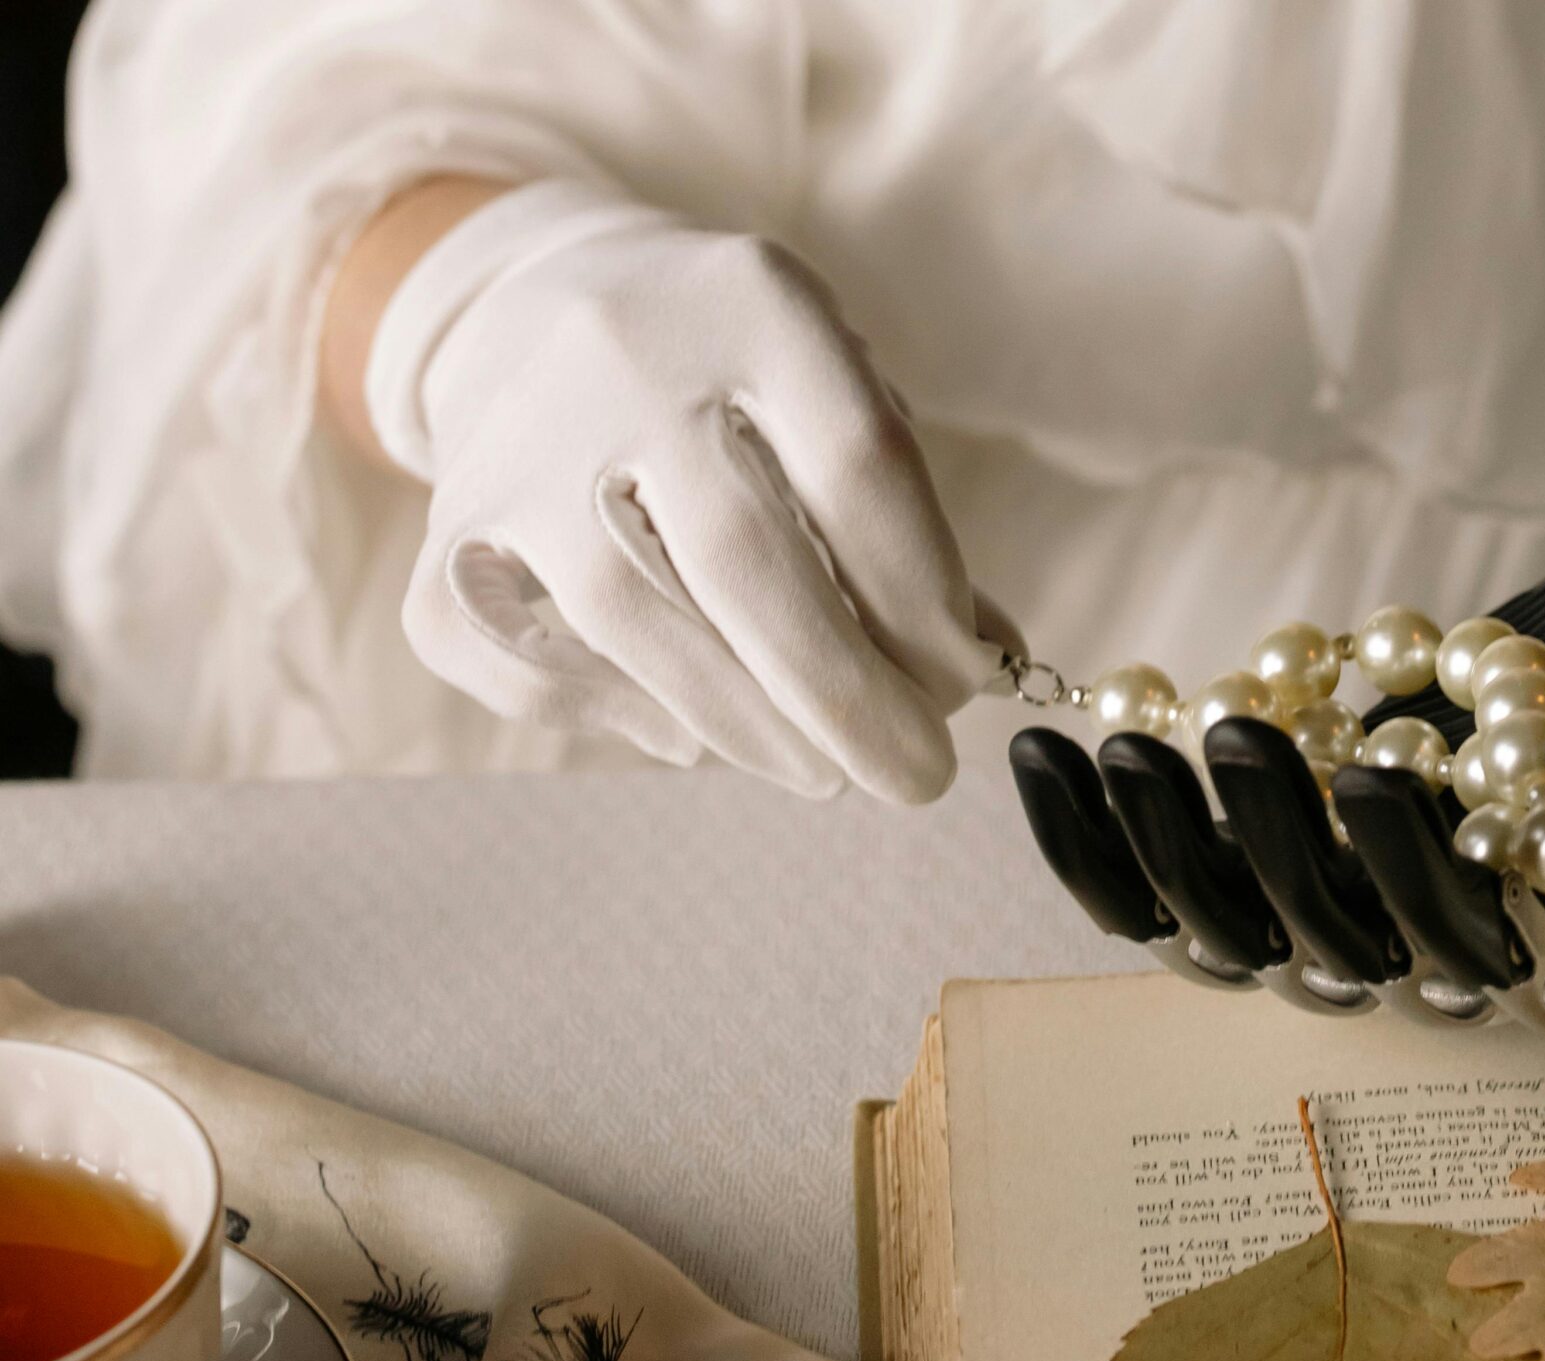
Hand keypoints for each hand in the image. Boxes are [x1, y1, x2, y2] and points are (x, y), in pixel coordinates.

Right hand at [359, 180, 1009, 800]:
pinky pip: (500, 648)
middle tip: (916, 777)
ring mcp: (518, 435)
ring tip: (825, 772)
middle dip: (847, 696)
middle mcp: (624, 354)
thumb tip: (990, 658)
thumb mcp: (832, 394)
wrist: (539, 291)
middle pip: (744, 555)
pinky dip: (601, 713)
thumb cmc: (734, 374)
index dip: (922, 598)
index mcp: (753, 302)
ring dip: (745, 724)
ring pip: (629, 614)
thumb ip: (904, 518)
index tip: (965, 685)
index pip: (858, 466)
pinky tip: (686, 739)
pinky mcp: (448, 513)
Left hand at [1010, 453, 1544, 1021]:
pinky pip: (1211, 880)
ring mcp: (1416, 897)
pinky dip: (1122, 838)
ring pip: (1264, 936)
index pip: (1506, 957)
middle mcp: (1513, 940)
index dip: (1425, 890)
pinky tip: (1055, 761)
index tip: (1370, 774)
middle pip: (1360, 959)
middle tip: (1219, 737)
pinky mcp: (1342, 845)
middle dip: (1270, 863)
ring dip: (1168, 858)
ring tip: (1087, 755)